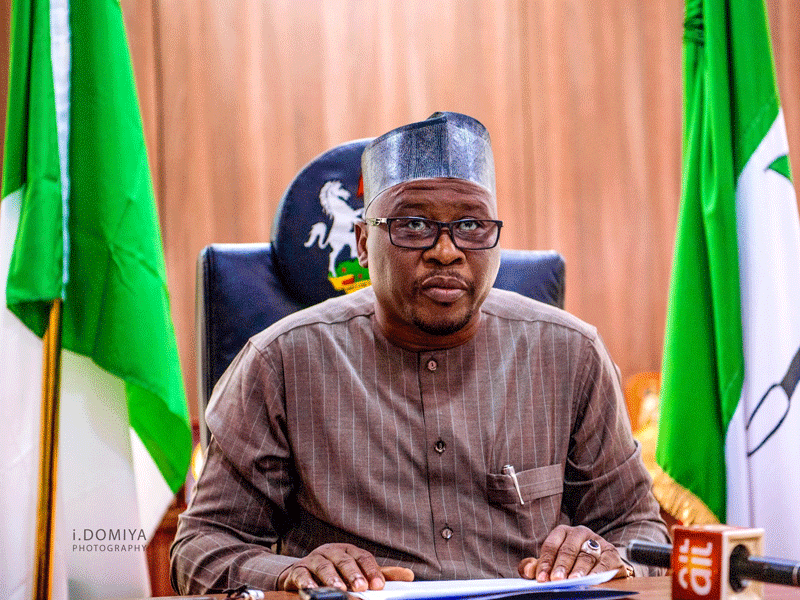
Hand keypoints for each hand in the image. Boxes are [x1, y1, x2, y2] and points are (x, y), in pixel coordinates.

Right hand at [277, 543, 413, 590]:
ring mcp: (314, 559)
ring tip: (339, 589)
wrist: (301, 574)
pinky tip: (311, 589)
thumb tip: (409, 575)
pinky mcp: (297, 570)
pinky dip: (306, 581)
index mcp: (349, 551)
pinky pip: (301, 574)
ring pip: (323, 566)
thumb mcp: (359, 572)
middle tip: (361, 587)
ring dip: (331, 578)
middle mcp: (332, 552)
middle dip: (353, 574)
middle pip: (344, 560)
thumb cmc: (336, 573)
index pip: (363, 558)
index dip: (372, 570)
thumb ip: (381, 574)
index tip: (379, 585)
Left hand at [517, 525, 626, 581]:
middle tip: (556, 580)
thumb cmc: (571, 562)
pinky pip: (605, 562)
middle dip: (561, 566)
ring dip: (579, 570)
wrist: (600, 565)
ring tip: (573, 582)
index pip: (551, 545)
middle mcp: (579, 533)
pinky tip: (593, 580)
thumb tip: (526, 571)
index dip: (545, 562)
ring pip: (586, 555)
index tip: (541, 578)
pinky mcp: (611, 552)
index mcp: (562, 532)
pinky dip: (599, 572)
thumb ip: (538, 565)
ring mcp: (596, 541)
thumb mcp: (553, 562)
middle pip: (568, 549)